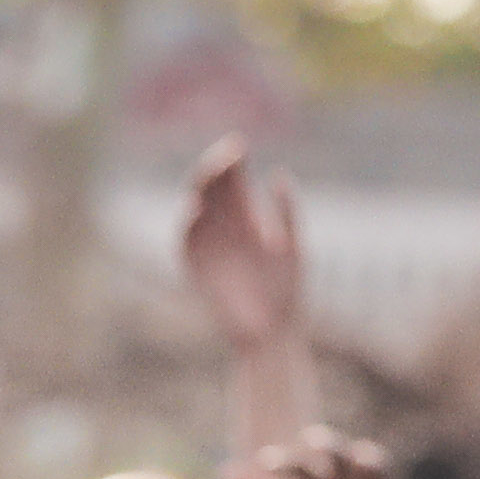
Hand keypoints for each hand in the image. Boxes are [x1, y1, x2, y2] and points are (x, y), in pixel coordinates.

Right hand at [178, 138, 303, 351]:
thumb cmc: (287, 291)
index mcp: (247, 218)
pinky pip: (187, 242)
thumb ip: (286, 213)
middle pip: (211, 188)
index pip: (232, 179)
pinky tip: (197, 209)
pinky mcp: (197, 268)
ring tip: (211, 175)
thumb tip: (277, 175)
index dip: (231, 161)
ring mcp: (209, 246)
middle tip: (225, 156)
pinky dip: (188, 225)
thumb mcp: (292, 248)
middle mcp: (224, 227)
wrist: (273, 332)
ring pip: (197, 208)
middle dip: (215, 169)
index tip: (238, 146)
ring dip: (200, 191)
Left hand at [226, 432, 416, 478]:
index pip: (306, 459)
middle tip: (314, 441)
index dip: (289, 460)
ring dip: (369, 466)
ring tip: (362, 465)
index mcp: (324, 478)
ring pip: (377, 470)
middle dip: (330, 448)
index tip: (267, 464)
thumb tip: (225, 475)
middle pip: (342, 454)